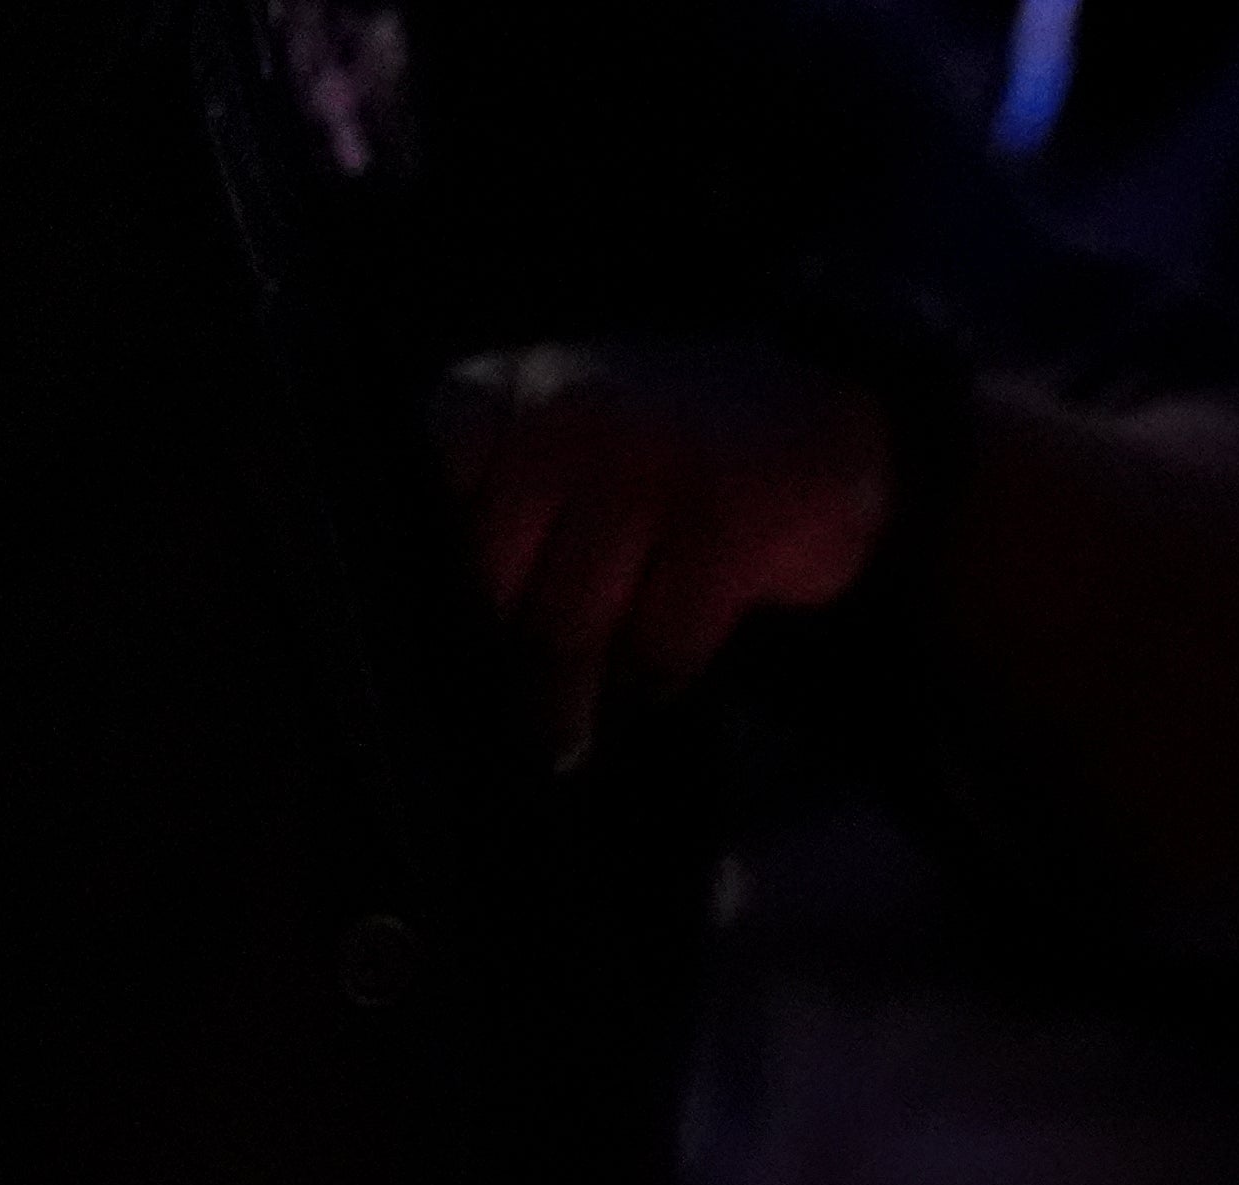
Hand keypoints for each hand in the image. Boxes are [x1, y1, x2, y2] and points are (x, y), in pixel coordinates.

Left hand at [435, 340, 891, 773]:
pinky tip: (648, 690)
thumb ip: (485, 508)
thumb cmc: (654, 455)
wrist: (817, 415)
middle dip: (501, 662)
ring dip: (569, 698)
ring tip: (563, 740)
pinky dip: (654, 681)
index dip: (427, 591)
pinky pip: (662, 641)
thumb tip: (444, 644)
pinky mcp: (728, 517)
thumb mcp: (548, 443)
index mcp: (496, 390)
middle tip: (509, 724)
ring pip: (572, 621)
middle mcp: (562, 408)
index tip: (437, 655)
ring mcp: (648, 456)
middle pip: (492, 579)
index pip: (421, 505)